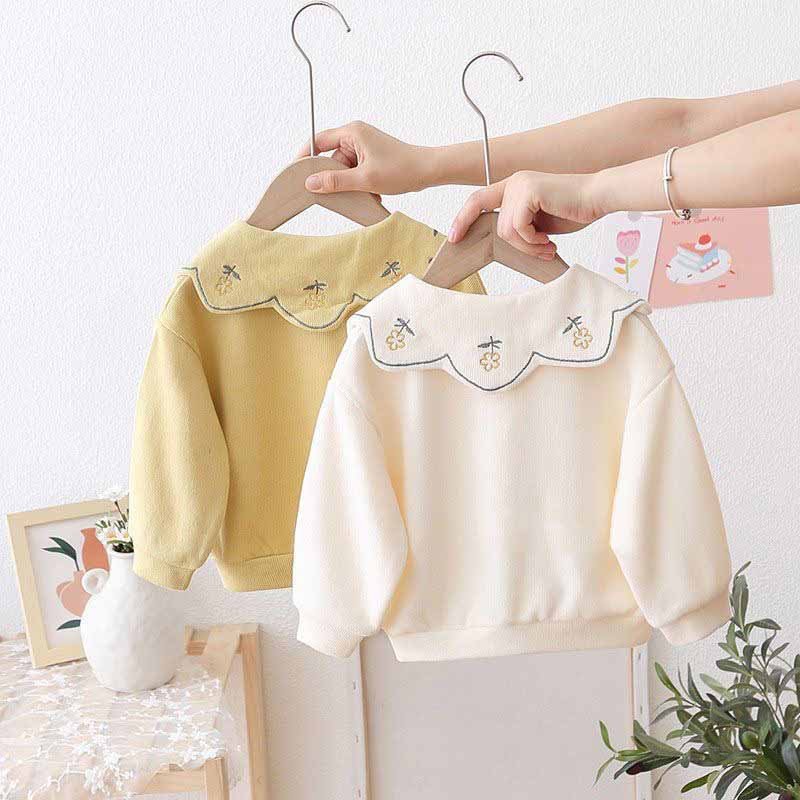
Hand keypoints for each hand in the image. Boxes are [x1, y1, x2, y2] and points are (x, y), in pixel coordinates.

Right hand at [296, 121, 432, 195]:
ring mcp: (364, 146)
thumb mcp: (364, 179)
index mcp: (352, 132)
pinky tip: (371, 191)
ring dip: (351, 184)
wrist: (428, 171)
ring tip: (365, 191)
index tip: (296, 174)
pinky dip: (360, 183)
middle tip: (340, 192)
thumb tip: (310, 183)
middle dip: (336, 178)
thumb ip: (335, 181)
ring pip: (344, 168)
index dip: (305, 158)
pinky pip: (355, 171)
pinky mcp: (371, 157)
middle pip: (331, 159)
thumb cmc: (401, 169)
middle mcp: (356, 135)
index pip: (318, 141)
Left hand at [448, 171, 602, 258]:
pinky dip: (533, 240)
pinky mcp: (529, 192)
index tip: (453, 237)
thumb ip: (519, 226)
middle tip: (542, 251)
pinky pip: (518, 228)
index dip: (463, 218)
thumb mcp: (539, 222)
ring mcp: (520, 185)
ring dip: (529, 246)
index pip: (478, 200)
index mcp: (514, 186)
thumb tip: (502, 240)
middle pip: (497, 226)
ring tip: (548, 246)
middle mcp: (514, 182)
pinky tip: (549, 240)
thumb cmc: (574, 210)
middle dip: (519, 246)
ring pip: (507, 231)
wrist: (597, 199)